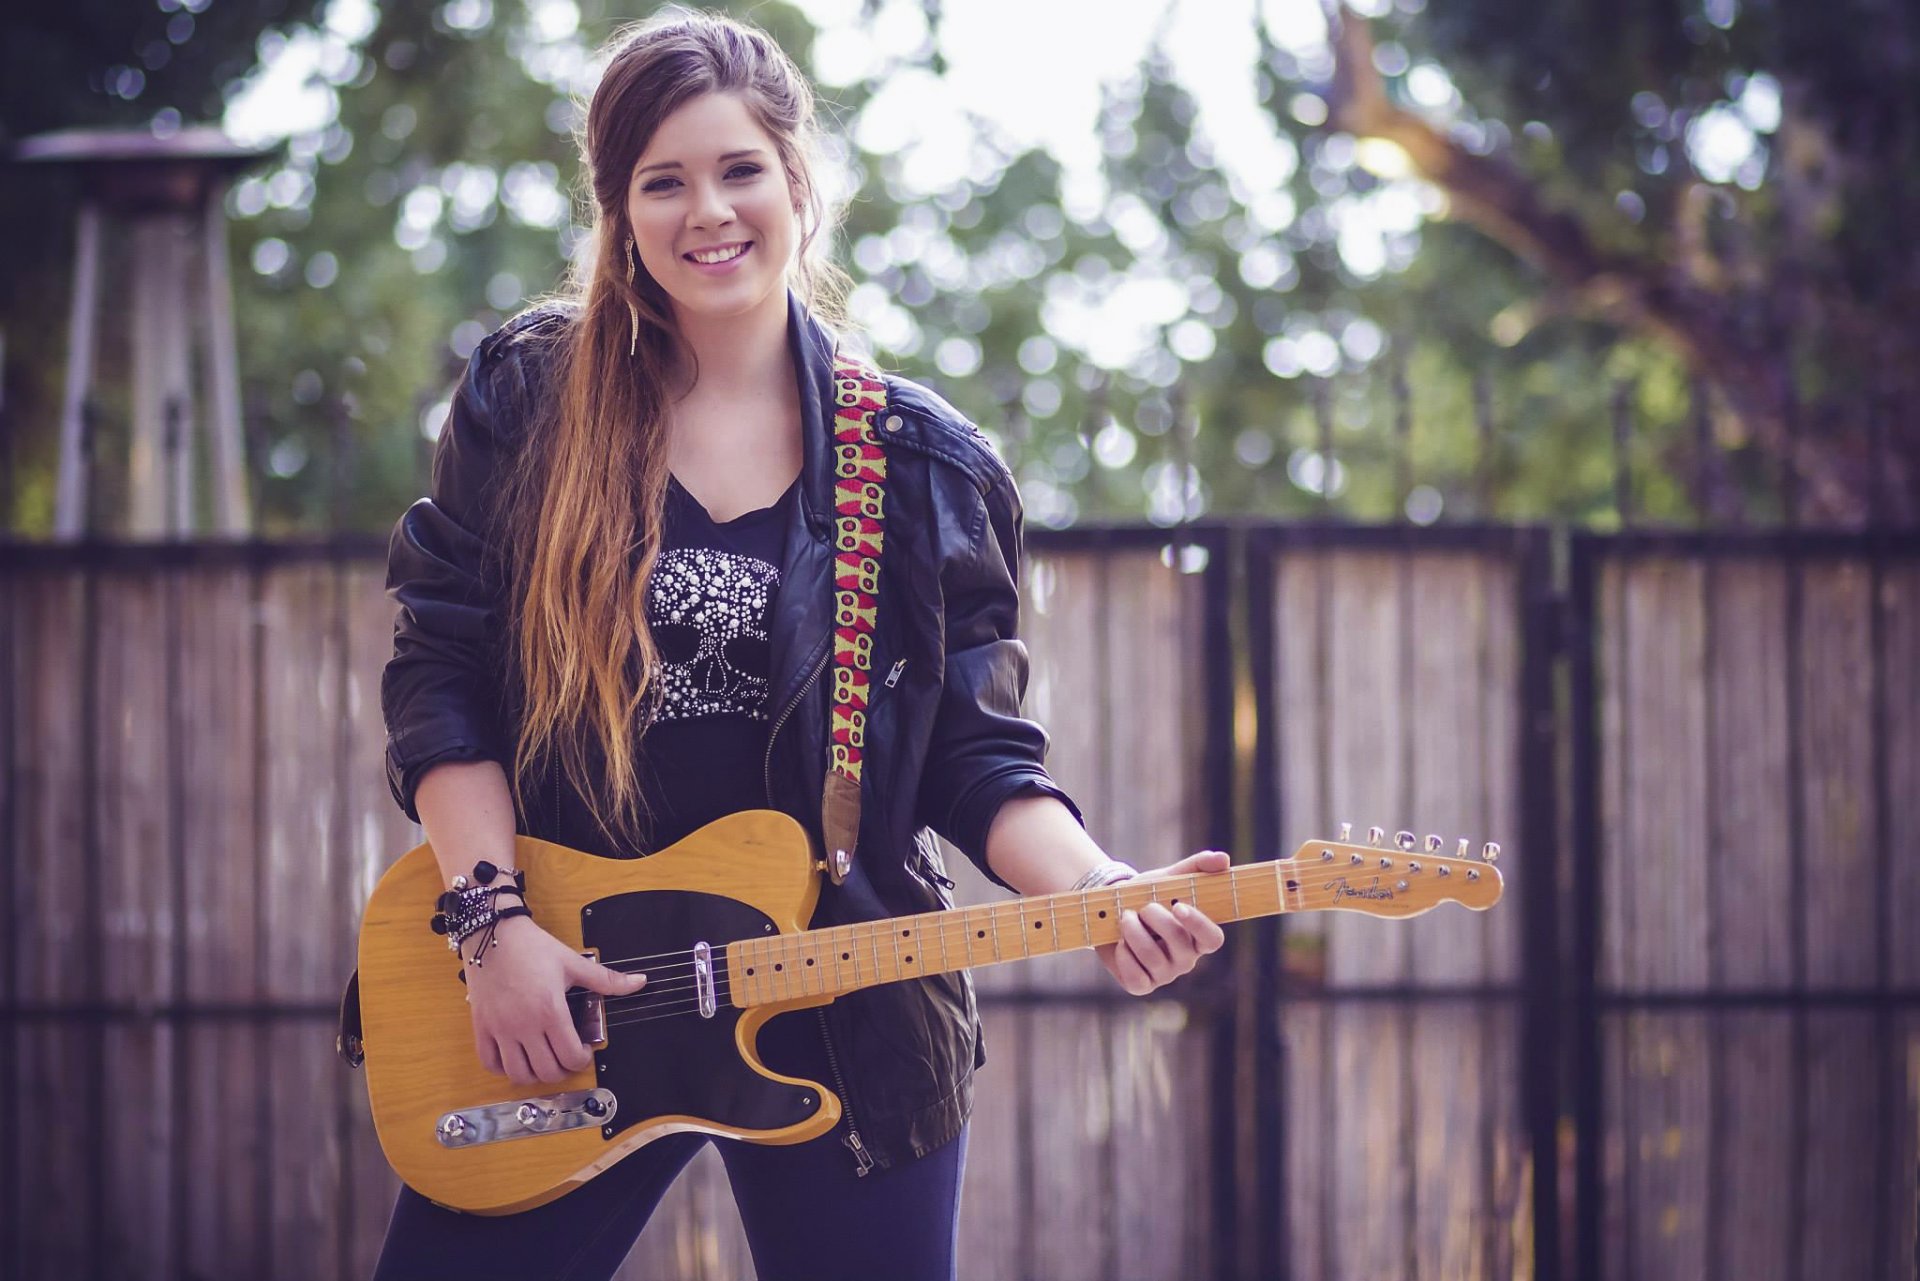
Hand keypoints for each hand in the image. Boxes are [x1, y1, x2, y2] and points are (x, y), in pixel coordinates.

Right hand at [463, 914, 647, 1085]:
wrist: (493, 933)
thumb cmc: (532, 947)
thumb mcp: (572, 962)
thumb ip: (606, 978)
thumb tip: (639, 982)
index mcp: (550, 1010)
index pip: (570, 1056)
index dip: (582, 1060)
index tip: (584, 1050)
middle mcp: (524, 1025)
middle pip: (546, 1071)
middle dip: (562, 1070)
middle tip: (565, 1057)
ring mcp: (500, 1029)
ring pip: (518, 1074)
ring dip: (534, 1074)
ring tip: (542, 1060)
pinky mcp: (482, 1027)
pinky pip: (489, 1063)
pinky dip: (503, 1068)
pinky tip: (515, 1057)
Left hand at [1095, 850, 1229, 995]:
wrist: (1110, 910)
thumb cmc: (1146, 895)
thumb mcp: (1169, 877)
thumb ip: (1197, 866)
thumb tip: (1223, 859)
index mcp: (1198, 936)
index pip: (1213, 939)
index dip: (1199, 925)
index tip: (1179, 906)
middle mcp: (1186, 959)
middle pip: (1180, 943)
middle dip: (1156, 919)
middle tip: (1142, 906)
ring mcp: (1164, 974)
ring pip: (1153, 958)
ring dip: (1133, 932)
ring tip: (1125, 917)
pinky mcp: (1141, 985)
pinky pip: (1135, 976)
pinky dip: (1123, 955)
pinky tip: (1120, 943)